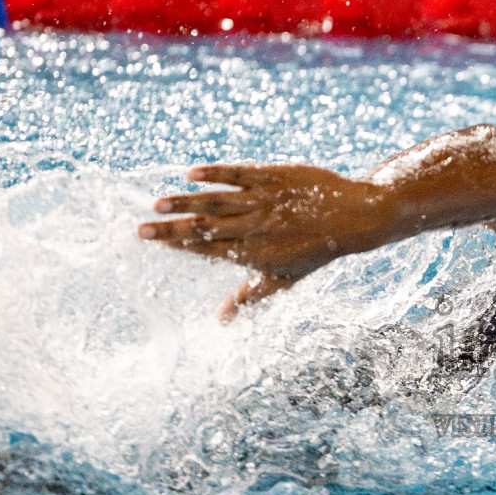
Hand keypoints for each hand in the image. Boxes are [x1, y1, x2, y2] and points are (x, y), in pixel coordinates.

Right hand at [139, 163, 385, 320]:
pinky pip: (241, 174)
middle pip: (207, 228)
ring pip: (218, 201)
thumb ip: (250, 296)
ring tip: (158, 204)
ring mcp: (265, 201)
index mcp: (256, 254)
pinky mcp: (275, 177)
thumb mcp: (286, 280)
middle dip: (172, 229)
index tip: (152, 241)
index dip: (181, 245)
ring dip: (186, 202)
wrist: (355, 218)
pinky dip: (216, 174)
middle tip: (140, 228)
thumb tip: (221, 320)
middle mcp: (257, 228)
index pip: (210, 250)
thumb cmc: (317, 251)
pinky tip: (192, 174)